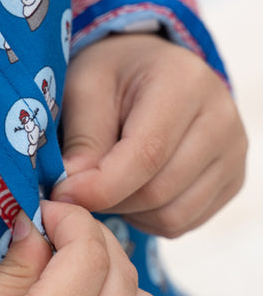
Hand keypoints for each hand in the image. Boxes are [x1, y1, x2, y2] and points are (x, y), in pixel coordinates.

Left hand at [51, 33, 247, 237]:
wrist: (149, 71)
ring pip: (172, 216)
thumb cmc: (113, 76)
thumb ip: (82, 138)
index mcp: (185, 83)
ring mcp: (233, 154)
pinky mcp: (232, 181)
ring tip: (106, 184)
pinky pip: (182, 223)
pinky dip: (148, 218)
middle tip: (77, 188)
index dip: (100, 186)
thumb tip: (74, 192)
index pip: (147, 154)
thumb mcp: (85, 88)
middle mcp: (221, 119)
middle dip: (108, 200)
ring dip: (127, 212)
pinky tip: (131, 190)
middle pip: (159, 191)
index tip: (62, 195)